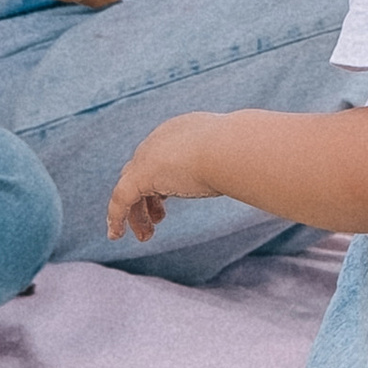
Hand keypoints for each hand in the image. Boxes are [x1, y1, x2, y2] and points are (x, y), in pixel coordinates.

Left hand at [106, 114, 230, 245]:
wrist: (230, 147)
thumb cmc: (241, 153)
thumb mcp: (234, 157)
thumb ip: (232, 164)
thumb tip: (251, 174)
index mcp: (179, 132)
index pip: (160, 156)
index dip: (160, 181)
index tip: (165, 201)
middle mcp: (159, 140)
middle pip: (141, 171)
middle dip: (147, 197)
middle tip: (158, 220)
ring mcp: (147, 156)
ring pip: (129, 187)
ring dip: (136, 213)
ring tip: (146, 236)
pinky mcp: (141, 175)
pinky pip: (120, 199)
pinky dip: (116, 217)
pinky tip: (116, 235)